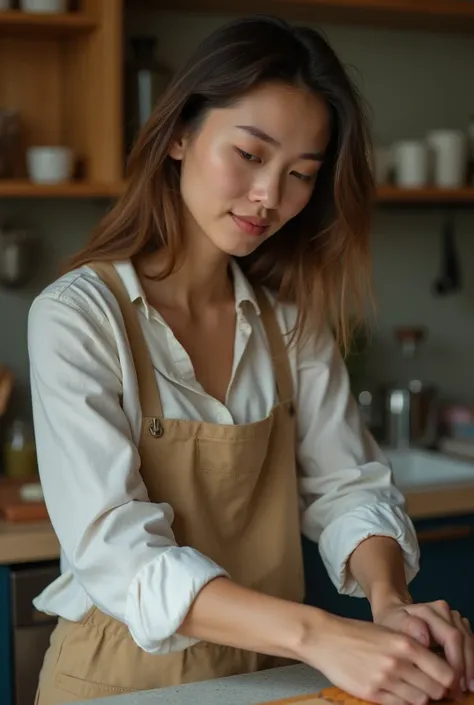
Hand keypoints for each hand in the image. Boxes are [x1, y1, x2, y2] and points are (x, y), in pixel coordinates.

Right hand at [299, 612, 453, 704]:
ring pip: (419, 700)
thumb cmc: (358, 633)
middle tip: (429, 686)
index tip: (447, 681)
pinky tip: (395, 691)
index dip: (449, 679)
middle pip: (435, 689)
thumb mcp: (388, 632)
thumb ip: (411, 648)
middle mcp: (398, 662)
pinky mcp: (372, 693)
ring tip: (410, 687)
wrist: (326, 638)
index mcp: (405, 643)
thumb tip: (434, 666)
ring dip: (419, 696)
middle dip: (436, 690)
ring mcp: (385, 679)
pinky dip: (402, 701)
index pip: (443, 671)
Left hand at [374, 599, 473, 697]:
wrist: (393, 614)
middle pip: (464, 639)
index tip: (453, 682)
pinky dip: (469, 660)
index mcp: (428, 611)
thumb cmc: (392, 625)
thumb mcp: (392, 628)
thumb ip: (408, 631)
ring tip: (466, 687)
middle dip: (465, 666)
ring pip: (469, 640)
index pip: (451, 637)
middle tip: (461, 690)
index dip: (456, 661)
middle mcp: (443, 611)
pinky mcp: (457, 624)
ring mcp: (452, 616)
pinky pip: (468, 642)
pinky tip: (466, 677)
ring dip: (470, 665)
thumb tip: (426, 640)